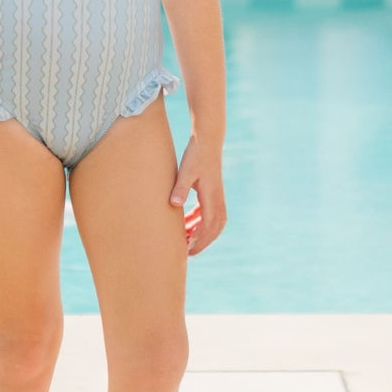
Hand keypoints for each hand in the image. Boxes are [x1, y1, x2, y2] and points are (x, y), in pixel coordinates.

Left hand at [170, 137, 225, 255]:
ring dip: (202, 232)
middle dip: (202, 242)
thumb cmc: (195, 155)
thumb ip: (180, 188)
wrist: (207, 139)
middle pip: (214, 228)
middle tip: (187, 252)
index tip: (188, 251)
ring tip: (186, 239)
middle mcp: (217, 199)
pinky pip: (209, 212)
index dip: (200, 241)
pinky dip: (200, 221)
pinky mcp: (213, 191)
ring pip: (213, 222)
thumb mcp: (186, 171)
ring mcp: (217, 195)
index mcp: (211, 197)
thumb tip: (174, 204)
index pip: (208, 227)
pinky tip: (188, 222)